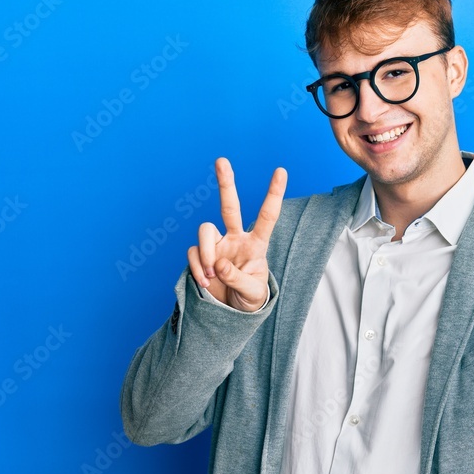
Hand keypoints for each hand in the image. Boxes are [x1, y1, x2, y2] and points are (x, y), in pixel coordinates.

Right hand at [186, 158, 286, 311]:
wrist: (232, 313)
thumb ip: (239, 279)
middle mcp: (235, 239)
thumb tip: (219, 264)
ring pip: (204, 230)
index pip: (267, 216)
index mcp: (256, 244)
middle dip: (225, 183)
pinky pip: (192, 253)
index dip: (273, 193)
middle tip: (221, 160)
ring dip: (205, 252)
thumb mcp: (253, 293)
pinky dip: (197, 268)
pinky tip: (205, 283)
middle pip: (229, 206)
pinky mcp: (200, 256)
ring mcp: (216, 246)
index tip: (281, 170)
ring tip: (211, 276)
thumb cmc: (250, 299)